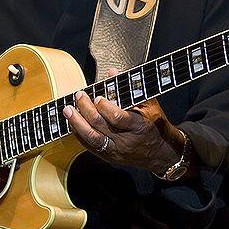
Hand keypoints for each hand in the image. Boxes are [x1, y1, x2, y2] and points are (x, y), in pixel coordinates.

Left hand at [62, 70, 184, 173]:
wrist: (160, 153)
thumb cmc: (154, 124)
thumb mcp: (149, 104)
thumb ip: (130, 88)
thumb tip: (112, 72)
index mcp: (139, 126)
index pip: (118, 118)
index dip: (105, 107)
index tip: (98, 97)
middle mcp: (126, 141)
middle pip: (101, 126)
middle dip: (86, 110)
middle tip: (79, 96)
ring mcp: (116, 151)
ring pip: (92, 138)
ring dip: (77, 123)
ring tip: (68, 110)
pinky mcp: (109, 157)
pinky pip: (90, 146)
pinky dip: (79, 133)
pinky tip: (72, 123)